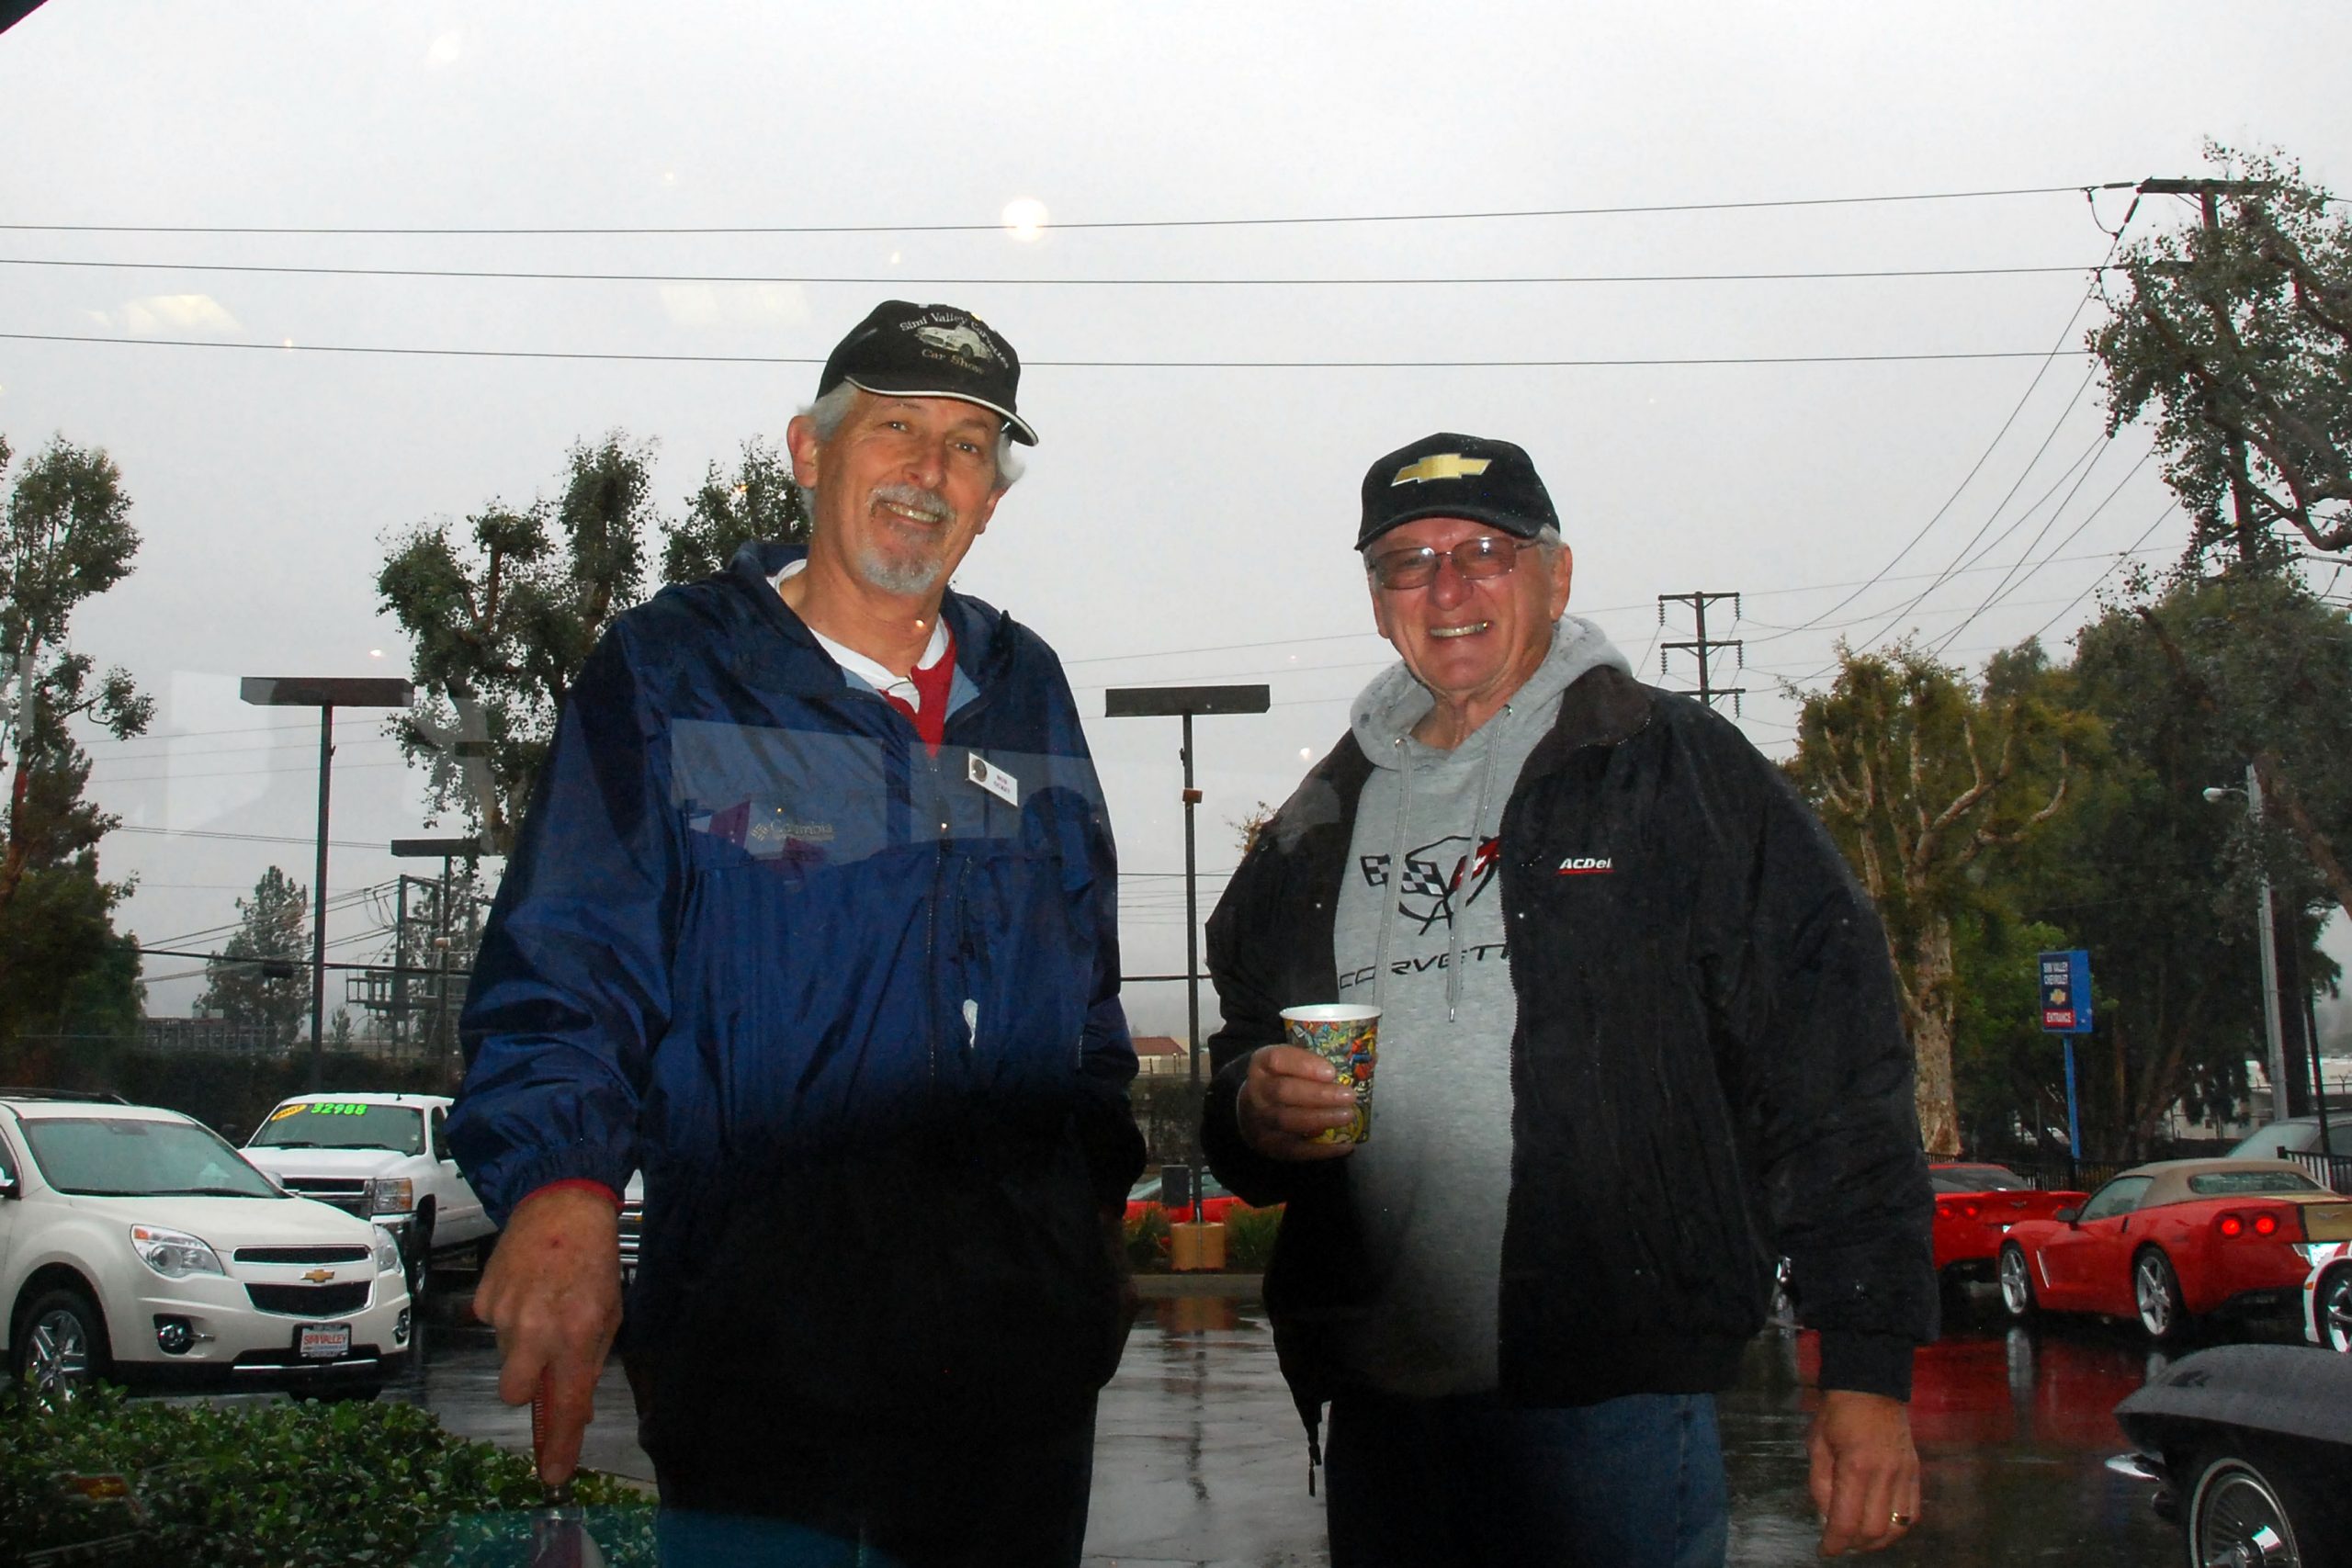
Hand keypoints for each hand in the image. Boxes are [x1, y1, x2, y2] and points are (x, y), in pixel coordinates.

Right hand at [472, 1184, 623, 1486]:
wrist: (561, 1205)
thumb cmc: (593, 1259)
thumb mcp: (609, 1313)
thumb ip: (591, 1362)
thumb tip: (574, 1409)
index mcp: (577, 1332)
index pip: (565, 1403)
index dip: (558, 1443)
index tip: (553, 1474)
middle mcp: (536, 1327)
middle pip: (515, 1392)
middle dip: (527, 1386)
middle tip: (545, 1359)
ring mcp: (504, 1313)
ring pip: (505, 1358)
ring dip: (522, 1346)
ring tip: (542, 1307)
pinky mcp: (482, 1299)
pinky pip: (492, 1329)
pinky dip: (508, 1319)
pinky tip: (526, 1291)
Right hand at [1236, 1044, 1359, 1160]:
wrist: (1254, 1108)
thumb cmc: (1284, 1079)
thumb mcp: (1293, 1063)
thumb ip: (1322, 1060)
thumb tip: (1370, 1058)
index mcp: (1262, 1063)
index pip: (1278, 1059)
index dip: (1304, 1065)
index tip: (1331, 1071)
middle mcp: (1257, 1091)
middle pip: (1284, 1091)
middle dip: (1319, 1095)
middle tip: (1349, 1096)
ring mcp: (1260, 1120)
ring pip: (1288, 1120)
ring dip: (1321, 1118)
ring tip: (1348, 1116)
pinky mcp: (1269, 1145)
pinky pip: (1294, 1149)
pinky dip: (1321, 1149)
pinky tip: (1345, 1144)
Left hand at [1807, 1389, 1918, 1555]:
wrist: (1870, 1385)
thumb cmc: (1837, 1413)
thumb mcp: (1816, 1446)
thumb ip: (1821, 1486)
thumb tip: (1827, 1519)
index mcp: (1856, 1466)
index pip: (1846, 1521)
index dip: (1834, 1543)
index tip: (1824, 1551)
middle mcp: (1886, 1474)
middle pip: (1875, 1530)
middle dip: (1854, 1545)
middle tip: (1838, 1543)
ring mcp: (1905, 1473)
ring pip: (1898, 1527)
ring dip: (1877, 1541)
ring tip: (1859, 1538)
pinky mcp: (1916, 1472)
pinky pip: (1913, 1512)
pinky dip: (1897, 1527)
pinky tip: (1880, 1524)